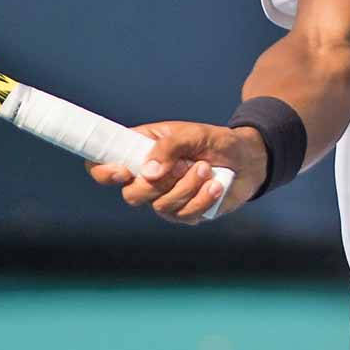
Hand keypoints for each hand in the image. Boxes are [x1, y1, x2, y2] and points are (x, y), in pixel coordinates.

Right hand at [86, 122, 267, 225]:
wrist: (247, 158)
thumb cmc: (214, 141)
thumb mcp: (192, 134)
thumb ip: (167, 148)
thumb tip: (148, 173)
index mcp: (139, 151)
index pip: (103, 166)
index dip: (104, 172)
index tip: (123, 171)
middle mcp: (147, 178)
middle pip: (131, 195)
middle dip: (158, 183)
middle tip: (184, 164)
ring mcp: (165, 199)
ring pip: (161, 206)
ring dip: (187, 187)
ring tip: (206, 168)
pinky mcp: (185, 214)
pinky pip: (185, 215)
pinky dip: (203, 198)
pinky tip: (216, 185)